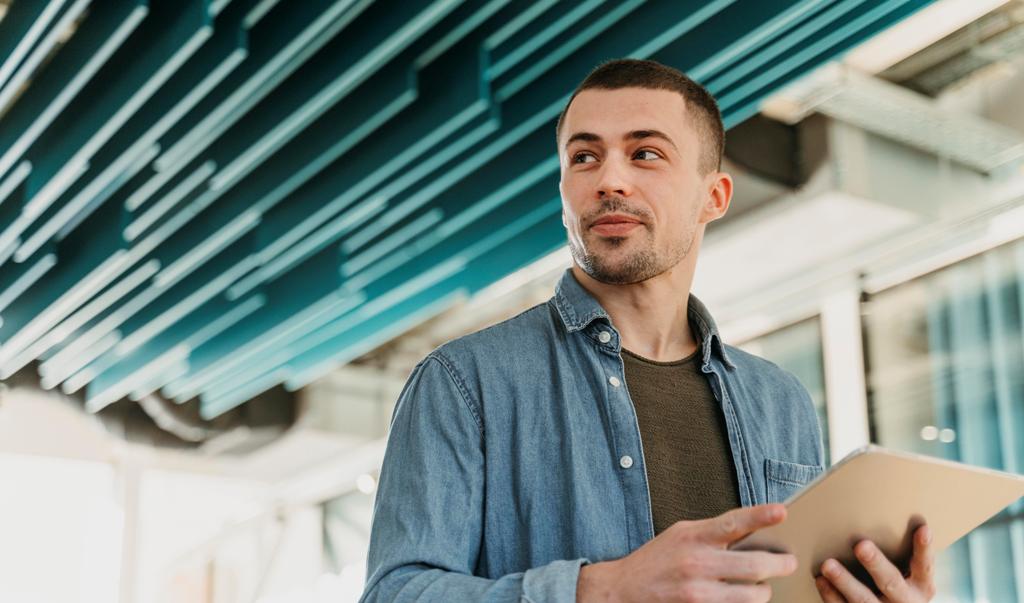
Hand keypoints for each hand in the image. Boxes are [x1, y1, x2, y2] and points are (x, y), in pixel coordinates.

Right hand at [577, 504, 797, 602]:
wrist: (622, 590)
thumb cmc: (656, 559)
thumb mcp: (681, 534)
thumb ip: (713, 532)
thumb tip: (753, 531)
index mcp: (693, 536)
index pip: (733, 523)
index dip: (760, 515)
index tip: (782, 511)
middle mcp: (697, 563)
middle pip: (754, 565)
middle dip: (780, 564)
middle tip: (789, 562)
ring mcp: (698, 592)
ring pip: (752, 595)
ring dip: (764, 591)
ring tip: (764, 587)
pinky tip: (744, 598)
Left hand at [815, 524, 935, 602]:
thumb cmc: (897, 585)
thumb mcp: (909, 575)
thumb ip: (901, 554)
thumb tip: (876, 516)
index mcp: (921, 587)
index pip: (924, 566)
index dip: (924, 549)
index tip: (923, 529)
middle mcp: (905, 601)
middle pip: (891, 582)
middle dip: (876, 564)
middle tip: (861, 545)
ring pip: (864, 599)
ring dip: (845, 581)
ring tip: (828, 565)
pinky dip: (831, 594)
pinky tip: (821, 580)